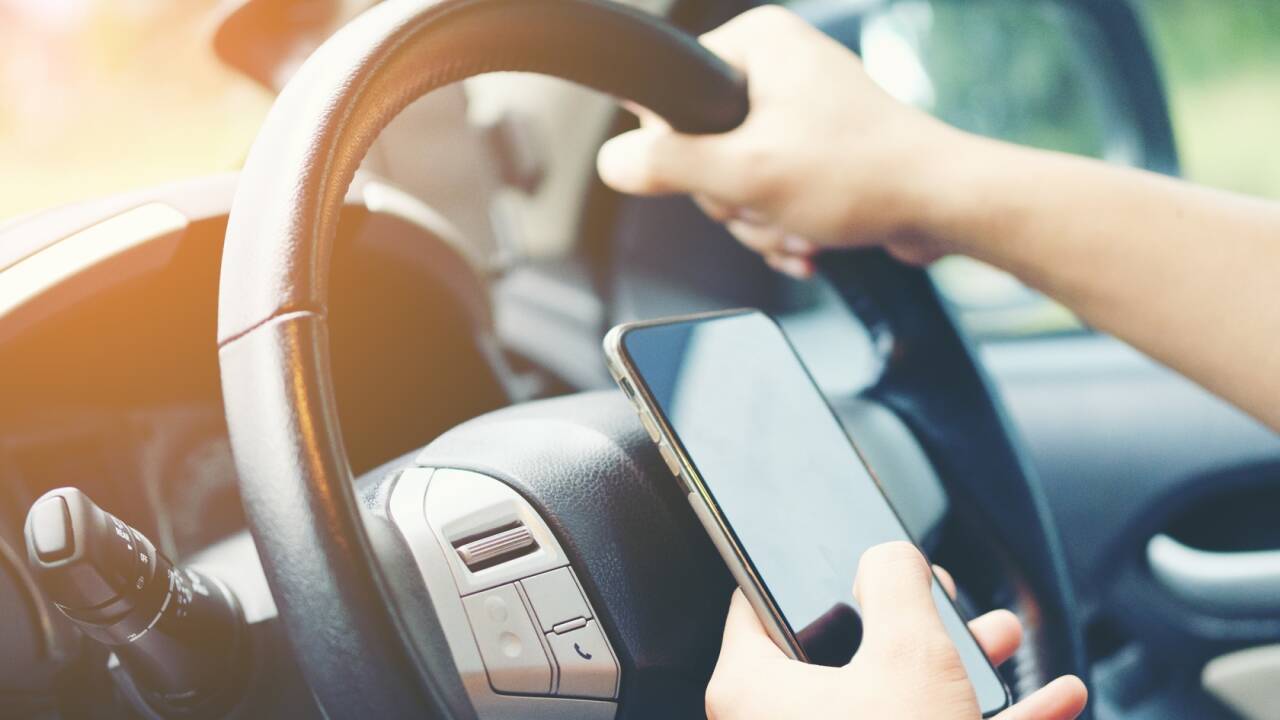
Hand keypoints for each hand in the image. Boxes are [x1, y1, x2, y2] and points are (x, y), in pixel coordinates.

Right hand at [597, 5, 973, 276]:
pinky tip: (808, 241)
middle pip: (701, 148)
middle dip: (733, 199)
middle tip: (767, 204)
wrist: (941, 206)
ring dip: (759, 221)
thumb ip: (667, 166)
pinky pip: (769, 192)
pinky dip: (783, 225)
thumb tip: (613, 162)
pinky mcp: (817, 146)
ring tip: (796, 227)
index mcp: (757, 43)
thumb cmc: (865, 175)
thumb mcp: (746, 173)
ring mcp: (798, 107)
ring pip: (734, 180)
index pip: (670, 98)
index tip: (724, 175)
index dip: (684, 154)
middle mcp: (778, 65)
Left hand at [705, 542, 1087, 719]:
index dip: (816, 567)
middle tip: (948, 600)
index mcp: (753, 689)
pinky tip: (1050, 704)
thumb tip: (889, 555)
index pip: (763, 604)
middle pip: (846, 651)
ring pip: (897, 701)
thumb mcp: (911, 654)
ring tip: (1003, 640)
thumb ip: (896, 582)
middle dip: (916, 621)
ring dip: (960, 670)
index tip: (855, 553)